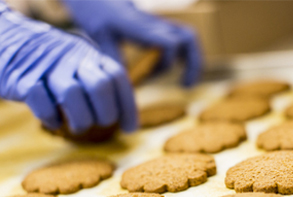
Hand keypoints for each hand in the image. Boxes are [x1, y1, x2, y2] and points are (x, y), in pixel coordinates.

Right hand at [0, 7, 137, 133]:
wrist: (7, 38)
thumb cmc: (52, 63)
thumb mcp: (80, 62)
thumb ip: (101, 82)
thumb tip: (125, 118)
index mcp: (89, 54)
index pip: (118, 77)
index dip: (128, 107)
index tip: (131, 129)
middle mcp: (71, 58)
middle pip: (100, 86)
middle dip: (107, 113)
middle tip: (102, 123)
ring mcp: (47, 68)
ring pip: (72, 94)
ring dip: (81, 119)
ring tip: (78, 127)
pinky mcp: (22, 79)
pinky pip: (41, 102)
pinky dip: (51, 118)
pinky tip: (55, 123)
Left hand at [63, 0, 201, 86]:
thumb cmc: (98, 15)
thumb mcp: (100, 36)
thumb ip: (113, 57)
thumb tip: (121, 83)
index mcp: (142, 27)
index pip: (170, 42)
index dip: (167, 62)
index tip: (151, 76)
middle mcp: (157, 25)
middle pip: (189, 38)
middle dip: (194, 64)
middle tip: (185, 86)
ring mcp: (161, 26)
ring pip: (190, 38)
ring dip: (194, 62)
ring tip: (185, 84)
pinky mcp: (161, 30)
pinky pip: (183, 42)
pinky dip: (185, 59)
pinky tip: (174, 75)